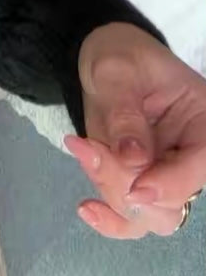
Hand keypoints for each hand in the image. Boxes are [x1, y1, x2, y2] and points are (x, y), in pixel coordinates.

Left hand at [64, 21, 205, 238]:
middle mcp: (191, 156)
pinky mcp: (141, 185)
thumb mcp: (117, 71)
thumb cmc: (119, 55)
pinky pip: (133, 220)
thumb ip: (125, 113)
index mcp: (202, 122)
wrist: (102, 61)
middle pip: (173, 201)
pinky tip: (87, 208)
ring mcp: (166, 175)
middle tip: (88, 148)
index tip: (134, 188)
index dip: (170, 184)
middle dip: (126, 183)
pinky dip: (109, 219)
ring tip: (82, 149)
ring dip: (111, 191)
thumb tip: (133, 160)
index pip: (200, 166)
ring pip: (149, 216)